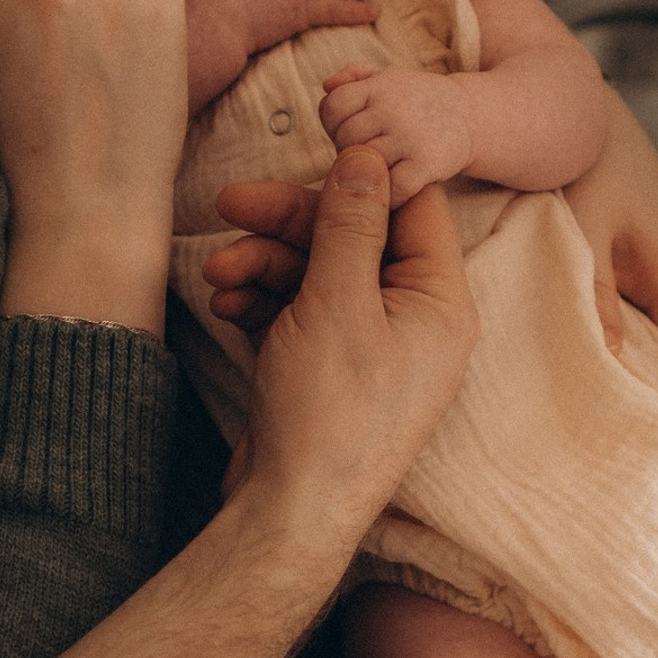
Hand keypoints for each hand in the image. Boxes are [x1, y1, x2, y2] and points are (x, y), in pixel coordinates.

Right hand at [227, 149, 477, 535]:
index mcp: (439, 302)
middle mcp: (412, 321)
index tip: (312, 144)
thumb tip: (369, 156)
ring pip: (315, 273)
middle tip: (229, 203)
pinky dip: (260, 301)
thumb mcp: (338, 302)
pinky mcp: (326, 368)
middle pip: (353, 237)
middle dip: (288, 223)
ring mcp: (367, 346)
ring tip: (217, 272)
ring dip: (263, 264)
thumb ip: (350, 224)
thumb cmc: (329, 415)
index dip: (362, 174)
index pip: (413, 208)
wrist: (290, 514)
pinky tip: (224, 303)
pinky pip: (296, 311)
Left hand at [319, 62, 472, 204]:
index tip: (350, 132)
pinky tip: (395, 191)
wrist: (470, 116)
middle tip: (367, 155)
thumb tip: (327, 85)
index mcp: (380, 85)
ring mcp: (410, 136)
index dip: (334, 124)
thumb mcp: (389, 77)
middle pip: (346, 139)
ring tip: (382, 170)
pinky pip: (393, 188)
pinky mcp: (427, 164)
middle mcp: (393, 108)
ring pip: (365, 165)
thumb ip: (354, 76)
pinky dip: (390, 197)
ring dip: (369, 175)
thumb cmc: (417, 101)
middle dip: (349, 151)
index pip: (333, 106)